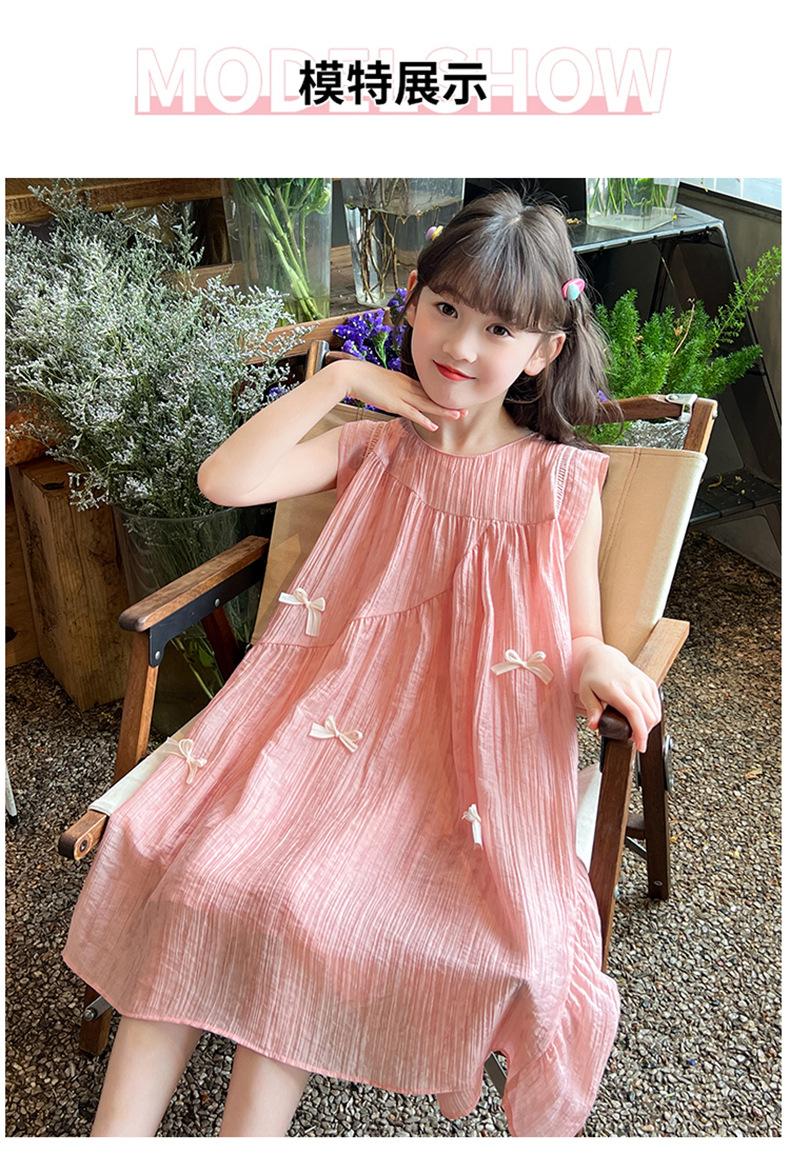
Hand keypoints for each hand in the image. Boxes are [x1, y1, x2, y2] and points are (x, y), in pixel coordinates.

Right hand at [326, 355, 465, 430]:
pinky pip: (413, 413)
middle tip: (465, 409)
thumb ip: (392, 388)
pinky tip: (434, 426)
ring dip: (443, 411)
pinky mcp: (394, 403)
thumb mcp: (382, 381)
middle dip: (448, 404)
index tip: (453, 402)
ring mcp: (401, 395)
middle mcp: (407, 386)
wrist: (352, 375)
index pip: (427, 390)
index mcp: (405, 380)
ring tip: (458, 416)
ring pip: (427, 404)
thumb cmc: (363, 378)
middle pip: (431, 396)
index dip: (440, 397)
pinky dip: (424, 420)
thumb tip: (395, 394)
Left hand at [578, 643, 661, 753]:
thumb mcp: (585, 692)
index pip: (634, 713)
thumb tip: (594, 725)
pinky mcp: (650, 684)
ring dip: (648, 726)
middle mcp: (633, 685)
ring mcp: (643, 683)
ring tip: (635, 729)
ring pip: (655, 713)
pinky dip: (652, 716)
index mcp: (615, 689)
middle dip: (644, 733)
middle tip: (633, 740)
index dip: (640, 732)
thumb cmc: (593, 676)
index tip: (640, 746)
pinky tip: (640, 718)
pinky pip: (657, 706)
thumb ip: (591, 709)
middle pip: (649, 716)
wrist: (604, 658)